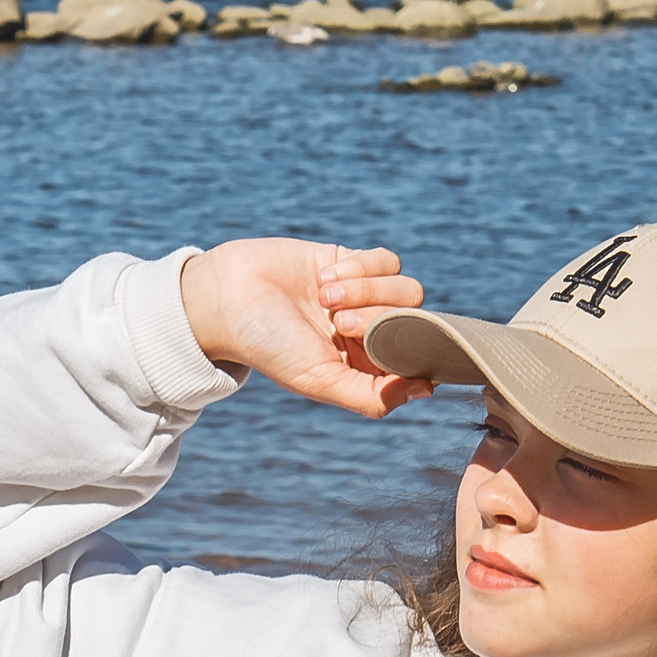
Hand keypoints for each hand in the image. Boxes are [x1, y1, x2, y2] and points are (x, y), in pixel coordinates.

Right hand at [179, 239, 436, 420]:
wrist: (228, 298)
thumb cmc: (270, 346)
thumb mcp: (320, 380)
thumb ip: (372, 396)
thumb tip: (428, 389)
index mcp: (368, 366)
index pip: (417, 357)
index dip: (404, 348)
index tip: (370, 345)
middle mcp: (373, 332)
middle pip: (415, 319)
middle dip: (377, 317)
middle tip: (336, 321)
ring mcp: (367, 296)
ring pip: (407, 289)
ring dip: (368, 290)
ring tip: (325, 296)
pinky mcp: (354, 262)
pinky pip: (387, 261)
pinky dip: (361, 267)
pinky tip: (326, 277)